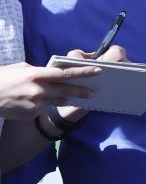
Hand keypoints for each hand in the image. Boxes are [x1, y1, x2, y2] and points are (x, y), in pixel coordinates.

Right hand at [0, 49, 114, 121]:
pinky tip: (30, 101)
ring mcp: (35, 104)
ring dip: (62, 98)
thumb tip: (53, 72)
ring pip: (56, 100)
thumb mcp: (21, 68)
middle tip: (94, 92)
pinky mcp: (31, 114)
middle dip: (82, 91)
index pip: (65, 74)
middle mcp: (38, 90)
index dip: (83, 73)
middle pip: (66, 90)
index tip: (98, 71)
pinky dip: (42, 104)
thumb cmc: (2, 78)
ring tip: (67, 96)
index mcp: (35, 74)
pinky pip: (43, 108)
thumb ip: (39, 70)